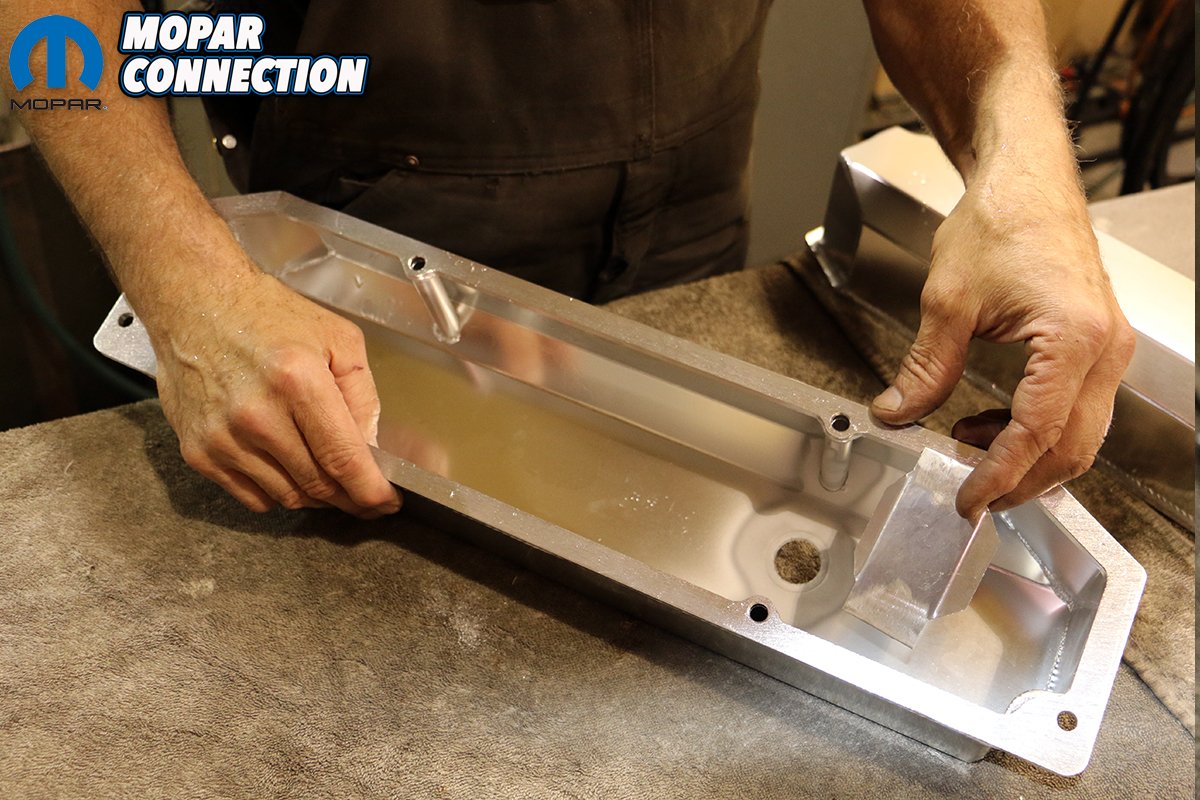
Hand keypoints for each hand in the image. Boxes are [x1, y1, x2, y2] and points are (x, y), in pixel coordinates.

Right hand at [153, 269, 401, 517]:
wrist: (194, 303)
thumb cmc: (266, 314)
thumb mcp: (337, 338)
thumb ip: (363, 395)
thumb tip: (371, 446)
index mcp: (297, 381)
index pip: (343, 459)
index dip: (371, 491)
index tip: (387, 502)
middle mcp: (257, 415)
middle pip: (318, 484)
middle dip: (349, 495)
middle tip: (363, 490)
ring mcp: (223, 438)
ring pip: (288, 497)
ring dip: (315, 494)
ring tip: (326, 472)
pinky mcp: (199, 453)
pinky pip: (252, 497)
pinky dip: (278, 491)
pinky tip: (287, 465)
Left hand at [870, 172, 1134, 519]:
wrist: (1027, 179)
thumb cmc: (1001, 220)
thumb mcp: (947, 302)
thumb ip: (926, 368)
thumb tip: (897, 411)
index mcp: (1073, 339)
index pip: (1037, 433)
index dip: (999, 474)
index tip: (967, 498)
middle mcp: (1104, 348)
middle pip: (1072, 448)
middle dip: (1022, 481)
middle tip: (972, 494)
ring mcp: (1108, 347)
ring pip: (1081, 434)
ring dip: (1028, 456)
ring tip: (970, 449)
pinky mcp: (1097, 344)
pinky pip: (1077, 407)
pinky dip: (1036, 428)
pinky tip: (991, 422)